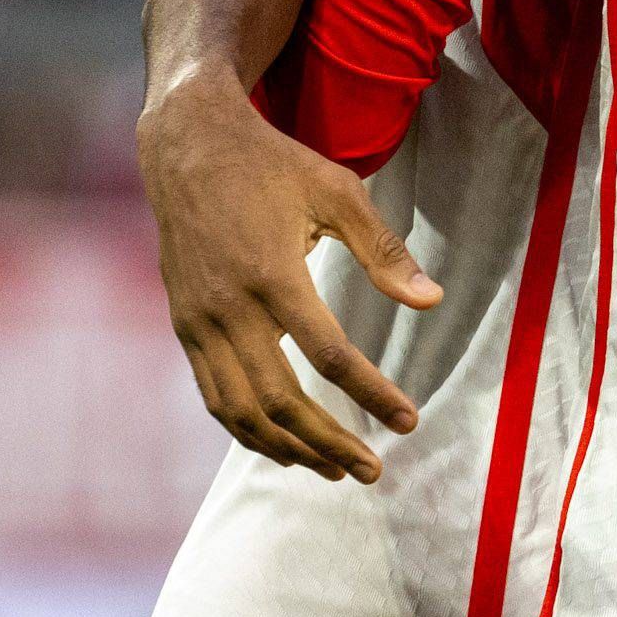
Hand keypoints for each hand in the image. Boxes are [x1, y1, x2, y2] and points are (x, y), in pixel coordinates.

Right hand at [139, 71, 441, 483]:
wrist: (187, 146)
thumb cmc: (272, 165)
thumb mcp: (339, 192)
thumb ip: (384, 251)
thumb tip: (432, 300)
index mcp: (272, 275)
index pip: (329, 356)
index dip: (372, 394)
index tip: (408, 421)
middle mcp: (229, 308)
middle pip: (281, 400)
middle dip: (329, 443)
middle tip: (372, 470)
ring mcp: (199, 323)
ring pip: (240, 411)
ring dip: (288, 448)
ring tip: (333, 470)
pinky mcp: (184, 327)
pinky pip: (214, 396)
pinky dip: (249, 430)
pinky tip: (284, 444)